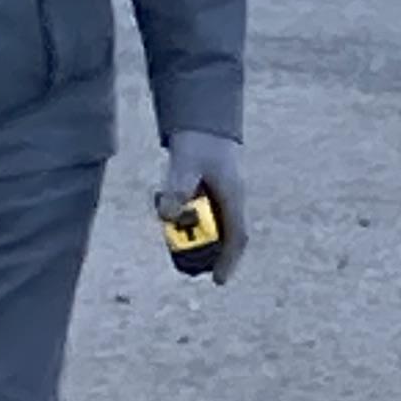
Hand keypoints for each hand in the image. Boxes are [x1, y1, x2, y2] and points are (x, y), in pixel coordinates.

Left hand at [156, 130, 247, 283]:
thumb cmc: (199, 141)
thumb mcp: (185, 163)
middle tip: (184, 266)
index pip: (238, 237)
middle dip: (204, 253)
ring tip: (168, 229)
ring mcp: (220, 196)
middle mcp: (230, 200)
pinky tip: (162, 204)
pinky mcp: (208, 191)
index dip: (229, 261)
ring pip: (208, 225)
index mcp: (233, 196)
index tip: (218, 282)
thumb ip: (176, 188)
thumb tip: (167, 216)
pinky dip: (181, 216)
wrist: (203, 118)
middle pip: (222, 236)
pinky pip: (197, 212)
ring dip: (189, 233)